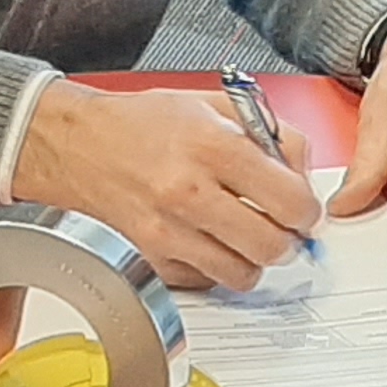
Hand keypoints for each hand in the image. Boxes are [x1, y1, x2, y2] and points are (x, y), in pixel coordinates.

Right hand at [17, 80, 319, 291]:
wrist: (79, 147)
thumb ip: (270, 132)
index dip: (307, 210)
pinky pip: (208, 281)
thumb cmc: (141, 124)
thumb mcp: (212, 105)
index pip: (289, 199)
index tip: (304, 209)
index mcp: (211, 147)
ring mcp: (168, 233)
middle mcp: (188, 194)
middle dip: (288, 240)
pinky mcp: (152, 259)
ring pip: (243, 274)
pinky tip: (211, 240)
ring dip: (254, 258)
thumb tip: (302, 172)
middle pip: (271, 245)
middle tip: (283, 228)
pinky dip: (218, 267)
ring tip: (246, 235)